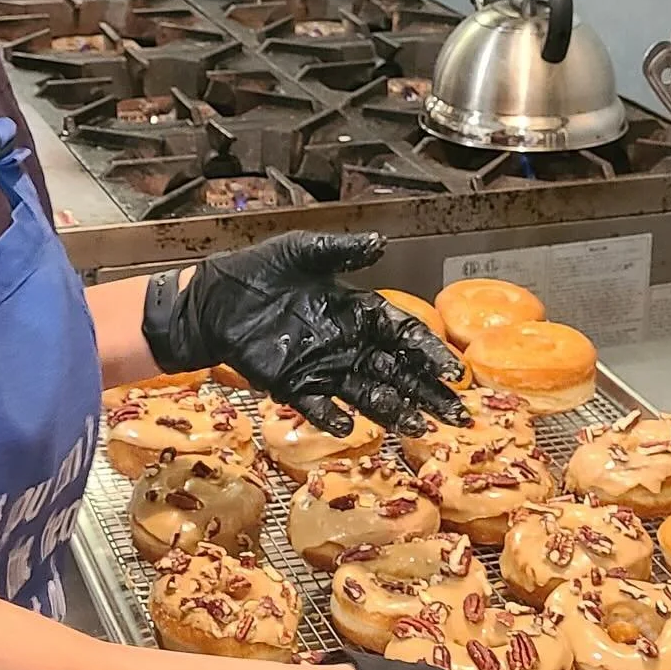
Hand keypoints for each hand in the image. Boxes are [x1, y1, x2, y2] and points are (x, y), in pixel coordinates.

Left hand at [140, 231, 463, 433]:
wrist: (213, 300)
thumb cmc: (259, 271)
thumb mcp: (301, 252)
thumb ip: (340, 251)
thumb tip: (380, 242)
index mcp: (357, 311)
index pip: (404, 335)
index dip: (429, 353)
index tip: (452, 371)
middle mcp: (348, 343)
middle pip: (398, 372)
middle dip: (428, 392)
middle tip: (457, 414)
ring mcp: (324, 368)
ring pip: (370, 393)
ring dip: (396, 410)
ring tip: (421, 427)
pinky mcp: (295, 386)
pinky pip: (321, 406)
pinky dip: (336, 418)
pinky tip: (351, 425)